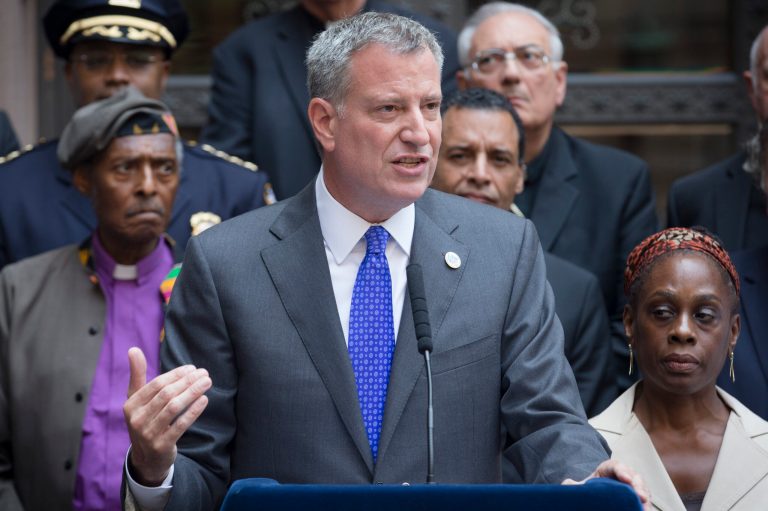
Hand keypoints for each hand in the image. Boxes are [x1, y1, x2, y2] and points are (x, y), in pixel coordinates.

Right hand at [123, 347, 211, 485]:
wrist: (146, 458)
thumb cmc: (145, 420)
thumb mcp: (137, 400)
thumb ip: (137, 375)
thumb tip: (133, 349)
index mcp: (131, 405)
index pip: (156, 385)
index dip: (176, 375)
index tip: (192, 368)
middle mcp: (136, 419)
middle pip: (167, 395)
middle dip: (187, 382)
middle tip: (204, 373)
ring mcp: (148, 434)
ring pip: (174, 408)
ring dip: (193, 392)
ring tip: (207, 382)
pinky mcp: (161, 446)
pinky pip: (180, 425)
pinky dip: (193, 411)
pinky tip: (204, 400)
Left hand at [562, 459, 650, 510]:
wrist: (598, 493)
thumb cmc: (593, 487)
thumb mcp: (583, 484)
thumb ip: (575, 485)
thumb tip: (567, 484)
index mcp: (609, 468)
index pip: (617, 466)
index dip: (622, 471)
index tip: (625, 478)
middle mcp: (624, 474)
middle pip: (634, 477)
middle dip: (638, 485)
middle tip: (640, 495)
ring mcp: (633, 486)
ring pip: (642, 488)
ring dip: (644, 496)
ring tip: (644, 503)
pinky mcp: (638, 497)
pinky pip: (644, 500)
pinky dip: (645, 505)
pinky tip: (644, 510)